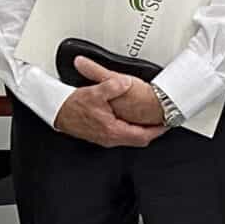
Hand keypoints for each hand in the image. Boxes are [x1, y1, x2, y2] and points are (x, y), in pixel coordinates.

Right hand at [52, 56, 166, 148]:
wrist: (57, 111)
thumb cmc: (73, 106)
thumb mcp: (94, 92)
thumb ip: (112, 86)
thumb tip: (125, 83)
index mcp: (113, 130)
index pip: (142, 136)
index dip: (157, 130)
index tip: (166, 124)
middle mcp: (111, 138)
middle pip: (139, 140)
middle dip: (152, 131)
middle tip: (162, 122)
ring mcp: (106, 138)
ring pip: (131, 138)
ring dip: (142, 131)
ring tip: (151, 121)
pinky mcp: (102, 135)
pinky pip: (122, 135)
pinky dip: (131, 129)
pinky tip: (131, 120)